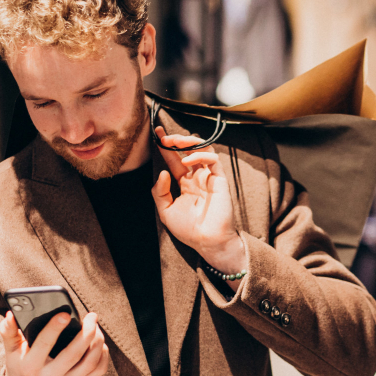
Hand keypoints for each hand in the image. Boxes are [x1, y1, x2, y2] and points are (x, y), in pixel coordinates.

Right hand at [0, 311, 108, 375]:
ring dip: (98, 341)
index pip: (44, 344)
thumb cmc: (20, 365)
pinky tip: (99, 343)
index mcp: (30, 366)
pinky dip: (103, 355)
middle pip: (74, 354)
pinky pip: (98, 370)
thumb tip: (10, 315)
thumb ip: (9, 332)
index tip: (65, 313)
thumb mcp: (11, 351)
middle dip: (86, 332)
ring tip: (96, 326)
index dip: (55, 328)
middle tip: (91, 316)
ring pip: (90, 362)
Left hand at [151, 126, 245, 275]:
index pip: (174, 160)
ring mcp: (209, 178)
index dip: (166, 146)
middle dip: (176, 140)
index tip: (156, 134)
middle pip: (188, 151)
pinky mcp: (219, 180)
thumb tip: (163, 172)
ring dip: (189, 142)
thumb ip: (160, 192)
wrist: (207, 241)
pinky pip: (213, 160)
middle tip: (164, 136)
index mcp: (185, 184)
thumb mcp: (165, 211)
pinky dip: (200, 155)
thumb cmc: (188, 230)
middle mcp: (197, 178)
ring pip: (203, 150)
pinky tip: (186, 161)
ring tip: (175, 141)